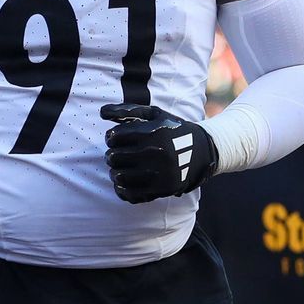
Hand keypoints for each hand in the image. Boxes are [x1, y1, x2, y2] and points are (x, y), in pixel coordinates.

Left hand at [102, 103, 218, 203]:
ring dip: (114, 171)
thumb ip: (126, 110)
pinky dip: (121, 188)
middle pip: (114, 157)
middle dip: (111, 154)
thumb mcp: (154, 113)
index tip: (115, 139)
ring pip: (119, 176)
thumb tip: (101, 112)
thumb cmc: (171, 129)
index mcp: (152, 132)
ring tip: (120, 167)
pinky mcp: (161, 189)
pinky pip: (130, 193)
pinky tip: (124, 181)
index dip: (111, 137)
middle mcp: (156, 153)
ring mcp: (159, 173)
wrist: (202, 151)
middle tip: (116, 153)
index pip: (115, 137)